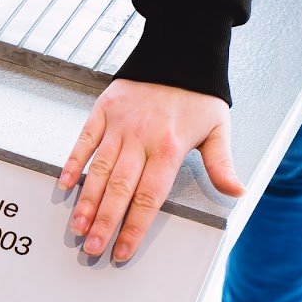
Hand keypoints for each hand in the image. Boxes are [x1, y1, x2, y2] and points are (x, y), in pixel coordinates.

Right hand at [58, 80, 243, 261]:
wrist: (180, 50)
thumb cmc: (199, 94)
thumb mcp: (218, 127)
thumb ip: (221, 164)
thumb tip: (237, 192)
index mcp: (169, 148)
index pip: (148, 198)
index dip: (134, 228)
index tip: (122, 251)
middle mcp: (141, 140)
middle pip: (120, 190)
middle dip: (104, 222)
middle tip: (92, 249)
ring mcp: (119, 126)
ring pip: (99, 170)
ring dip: (86, 201)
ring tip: (77, 227)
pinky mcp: (103, 111)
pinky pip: (84, 141)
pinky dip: (72, 163)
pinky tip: (64, 185)